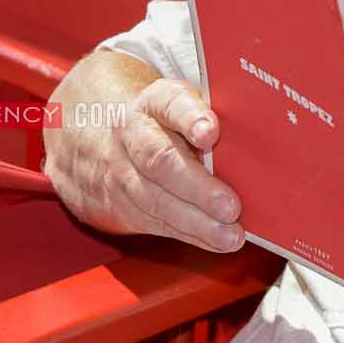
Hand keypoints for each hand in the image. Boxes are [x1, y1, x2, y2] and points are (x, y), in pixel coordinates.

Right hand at [42, 51, 243, 250]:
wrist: (87, 135)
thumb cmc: (158, 119)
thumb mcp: (179, 101)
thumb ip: (209, 114)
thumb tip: (257, 136)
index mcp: (152, 101)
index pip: (170, 103)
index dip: (190, 117)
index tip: (211, 132)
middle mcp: (130, 135)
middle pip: (159, 160)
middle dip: (197, 187)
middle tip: (231, 206)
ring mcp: (118, 172)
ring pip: (154, 200)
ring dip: (196, 222)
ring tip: (230, 234)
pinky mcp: (117, 205)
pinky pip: (154, 222)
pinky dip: (189, 235)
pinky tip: (217, 241)